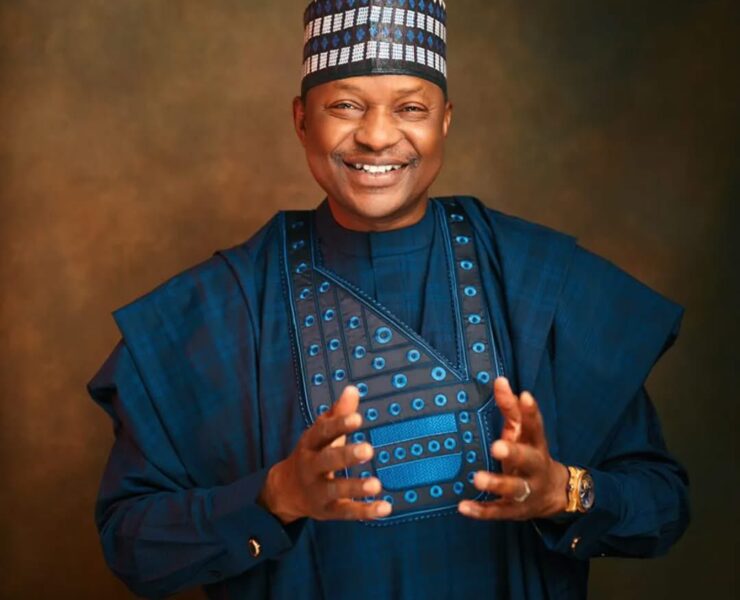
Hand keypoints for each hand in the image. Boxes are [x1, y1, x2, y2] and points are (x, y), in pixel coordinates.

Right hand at [258, 385, 391, 523]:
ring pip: (336, 489)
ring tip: (377, 484)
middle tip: (369, 450)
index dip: (339, 425)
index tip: (358, 418)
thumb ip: (338, 413)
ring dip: (356, 487)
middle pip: (327, 461)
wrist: (286, 490)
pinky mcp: (327, 510)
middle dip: (346, 456)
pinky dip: (366, 511)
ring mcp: (318, 491)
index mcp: (310, 444)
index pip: (323, 433)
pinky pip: (347, 512)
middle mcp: (311, 467)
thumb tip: (353, 389)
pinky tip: (386, 508)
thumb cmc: (312, 454)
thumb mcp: (320, 433)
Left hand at [458, 377, 568, 520]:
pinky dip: (481, 511)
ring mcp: (526, 490)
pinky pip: (497, 511)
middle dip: (514, 452)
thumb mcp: (523, 433)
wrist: (553, 494)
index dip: (531, 412)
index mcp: (536, 445)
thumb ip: (511, 409)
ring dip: (496, 483)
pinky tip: (463, 507)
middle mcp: (534, 467)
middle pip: (528, 459)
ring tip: (478, 478)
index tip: (524, 396)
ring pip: (513, 488)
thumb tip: (500, 380)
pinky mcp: (514, 510)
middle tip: (497, 446)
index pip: (536, 426)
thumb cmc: (529, 455)